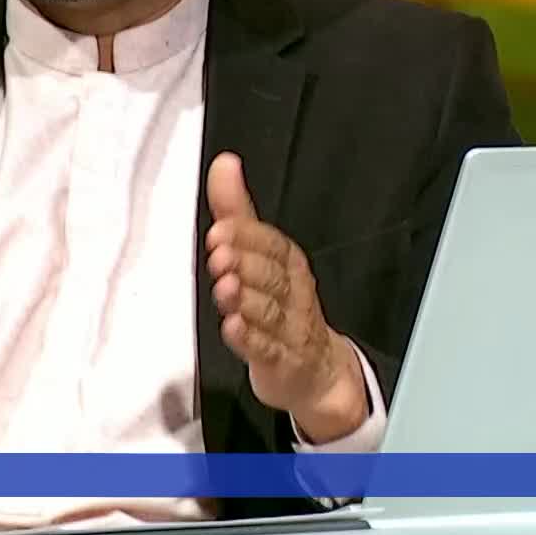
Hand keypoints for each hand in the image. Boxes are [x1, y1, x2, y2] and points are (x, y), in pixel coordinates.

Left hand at [204, 152, 367, 442]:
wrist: (315, 369)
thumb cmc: (282, 304)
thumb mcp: (259, 253)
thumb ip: (236, 210)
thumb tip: (224, 164)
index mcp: (287, 263)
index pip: (272, 245)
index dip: (247, 237)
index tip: (221, 228)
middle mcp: (292, 293)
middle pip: (271, 276)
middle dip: (245, 263)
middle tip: (220, 254)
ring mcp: (289, 329)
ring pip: (268, 311)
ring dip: (245, 298)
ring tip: (225, 287)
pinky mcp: (281, 361)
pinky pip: (266, 349)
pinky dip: (249, 338)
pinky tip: (233, 326)